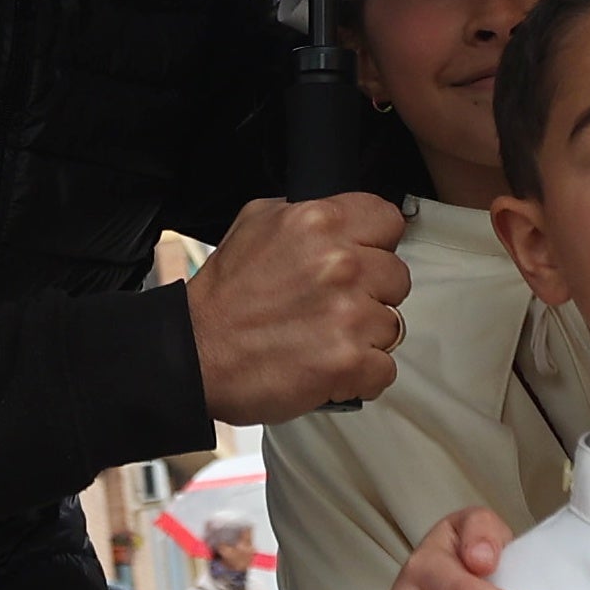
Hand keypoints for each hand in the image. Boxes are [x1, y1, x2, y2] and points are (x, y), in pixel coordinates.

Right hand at [187, 195, 412, 422]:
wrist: (192, 355)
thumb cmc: (222, 299)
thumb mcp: (254, 224)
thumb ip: (304, 214)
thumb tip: (340, 218)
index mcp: (319, 223)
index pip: (388, 221)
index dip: (375, 245)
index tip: (360, 260)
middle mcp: (339, 263)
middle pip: (397, 277)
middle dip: (371, 294)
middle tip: (332, 307)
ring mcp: (347, 314)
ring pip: (393, 325)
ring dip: (364, 337)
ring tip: (322, 339)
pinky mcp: (348, 361)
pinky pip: (385, 369)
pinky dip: (360, 376)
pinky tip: (327, 367)